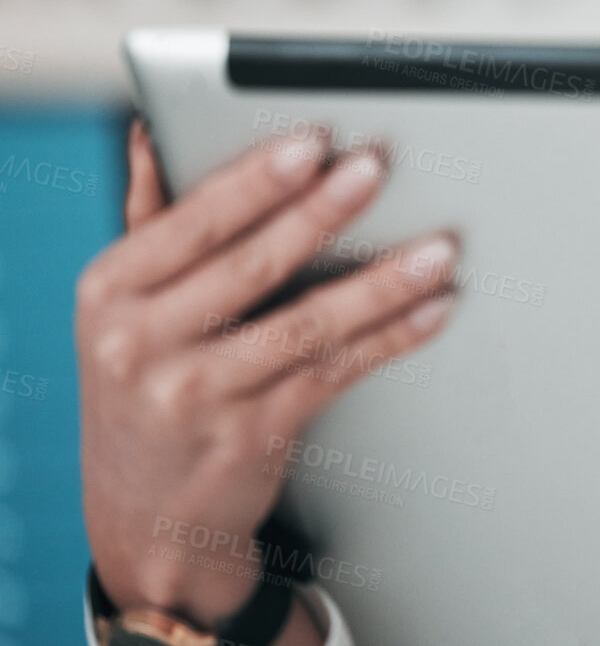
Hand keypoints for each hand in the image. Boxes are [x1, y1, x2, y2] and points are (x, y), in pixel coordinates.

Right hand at [77, 120, 458, 627]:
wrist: (145, 516)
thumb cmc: (145, 386)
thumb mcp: (125, 307)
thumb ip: (148, 220)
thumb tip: (153, 134)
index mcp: (111, 293)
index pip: (193, 224)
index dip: (256, 180)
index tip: (312, 143)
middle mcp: (142, 344)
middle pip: (251, 267)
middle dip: (321, 213)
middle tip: (376, 169)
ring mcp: (197, 395)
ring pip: (305, 325)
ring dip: (380, 283)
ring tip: (436, 249)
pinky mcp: (252, 435)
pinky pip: (335, 373)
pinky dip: (391, 338)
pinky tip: (432, 311)